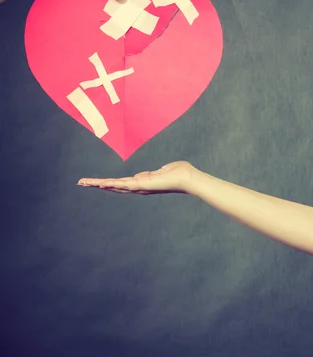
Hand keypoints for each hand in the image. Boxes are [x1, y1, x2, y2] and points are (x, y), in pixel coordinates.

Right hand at [77, 161, 195, 194]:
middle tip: (82, 183)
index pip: (122, 183)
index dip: (109, 183)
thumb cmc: (180, 172)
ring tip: (83, 183)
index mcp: (142, 182)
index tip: (97, 182)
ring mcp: (138, 187)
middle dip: (97, 184)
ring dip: (98, 184)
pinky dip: (109, 184)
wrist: (187, 178)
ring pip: (113, 186)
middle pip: (113, 186)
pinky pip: (121, 184)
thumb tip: (162, 169)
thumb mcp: (166, 169)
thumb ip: (161, 170)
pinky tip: (98, 183)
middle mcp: (138, 187)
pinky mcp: (140, 185)